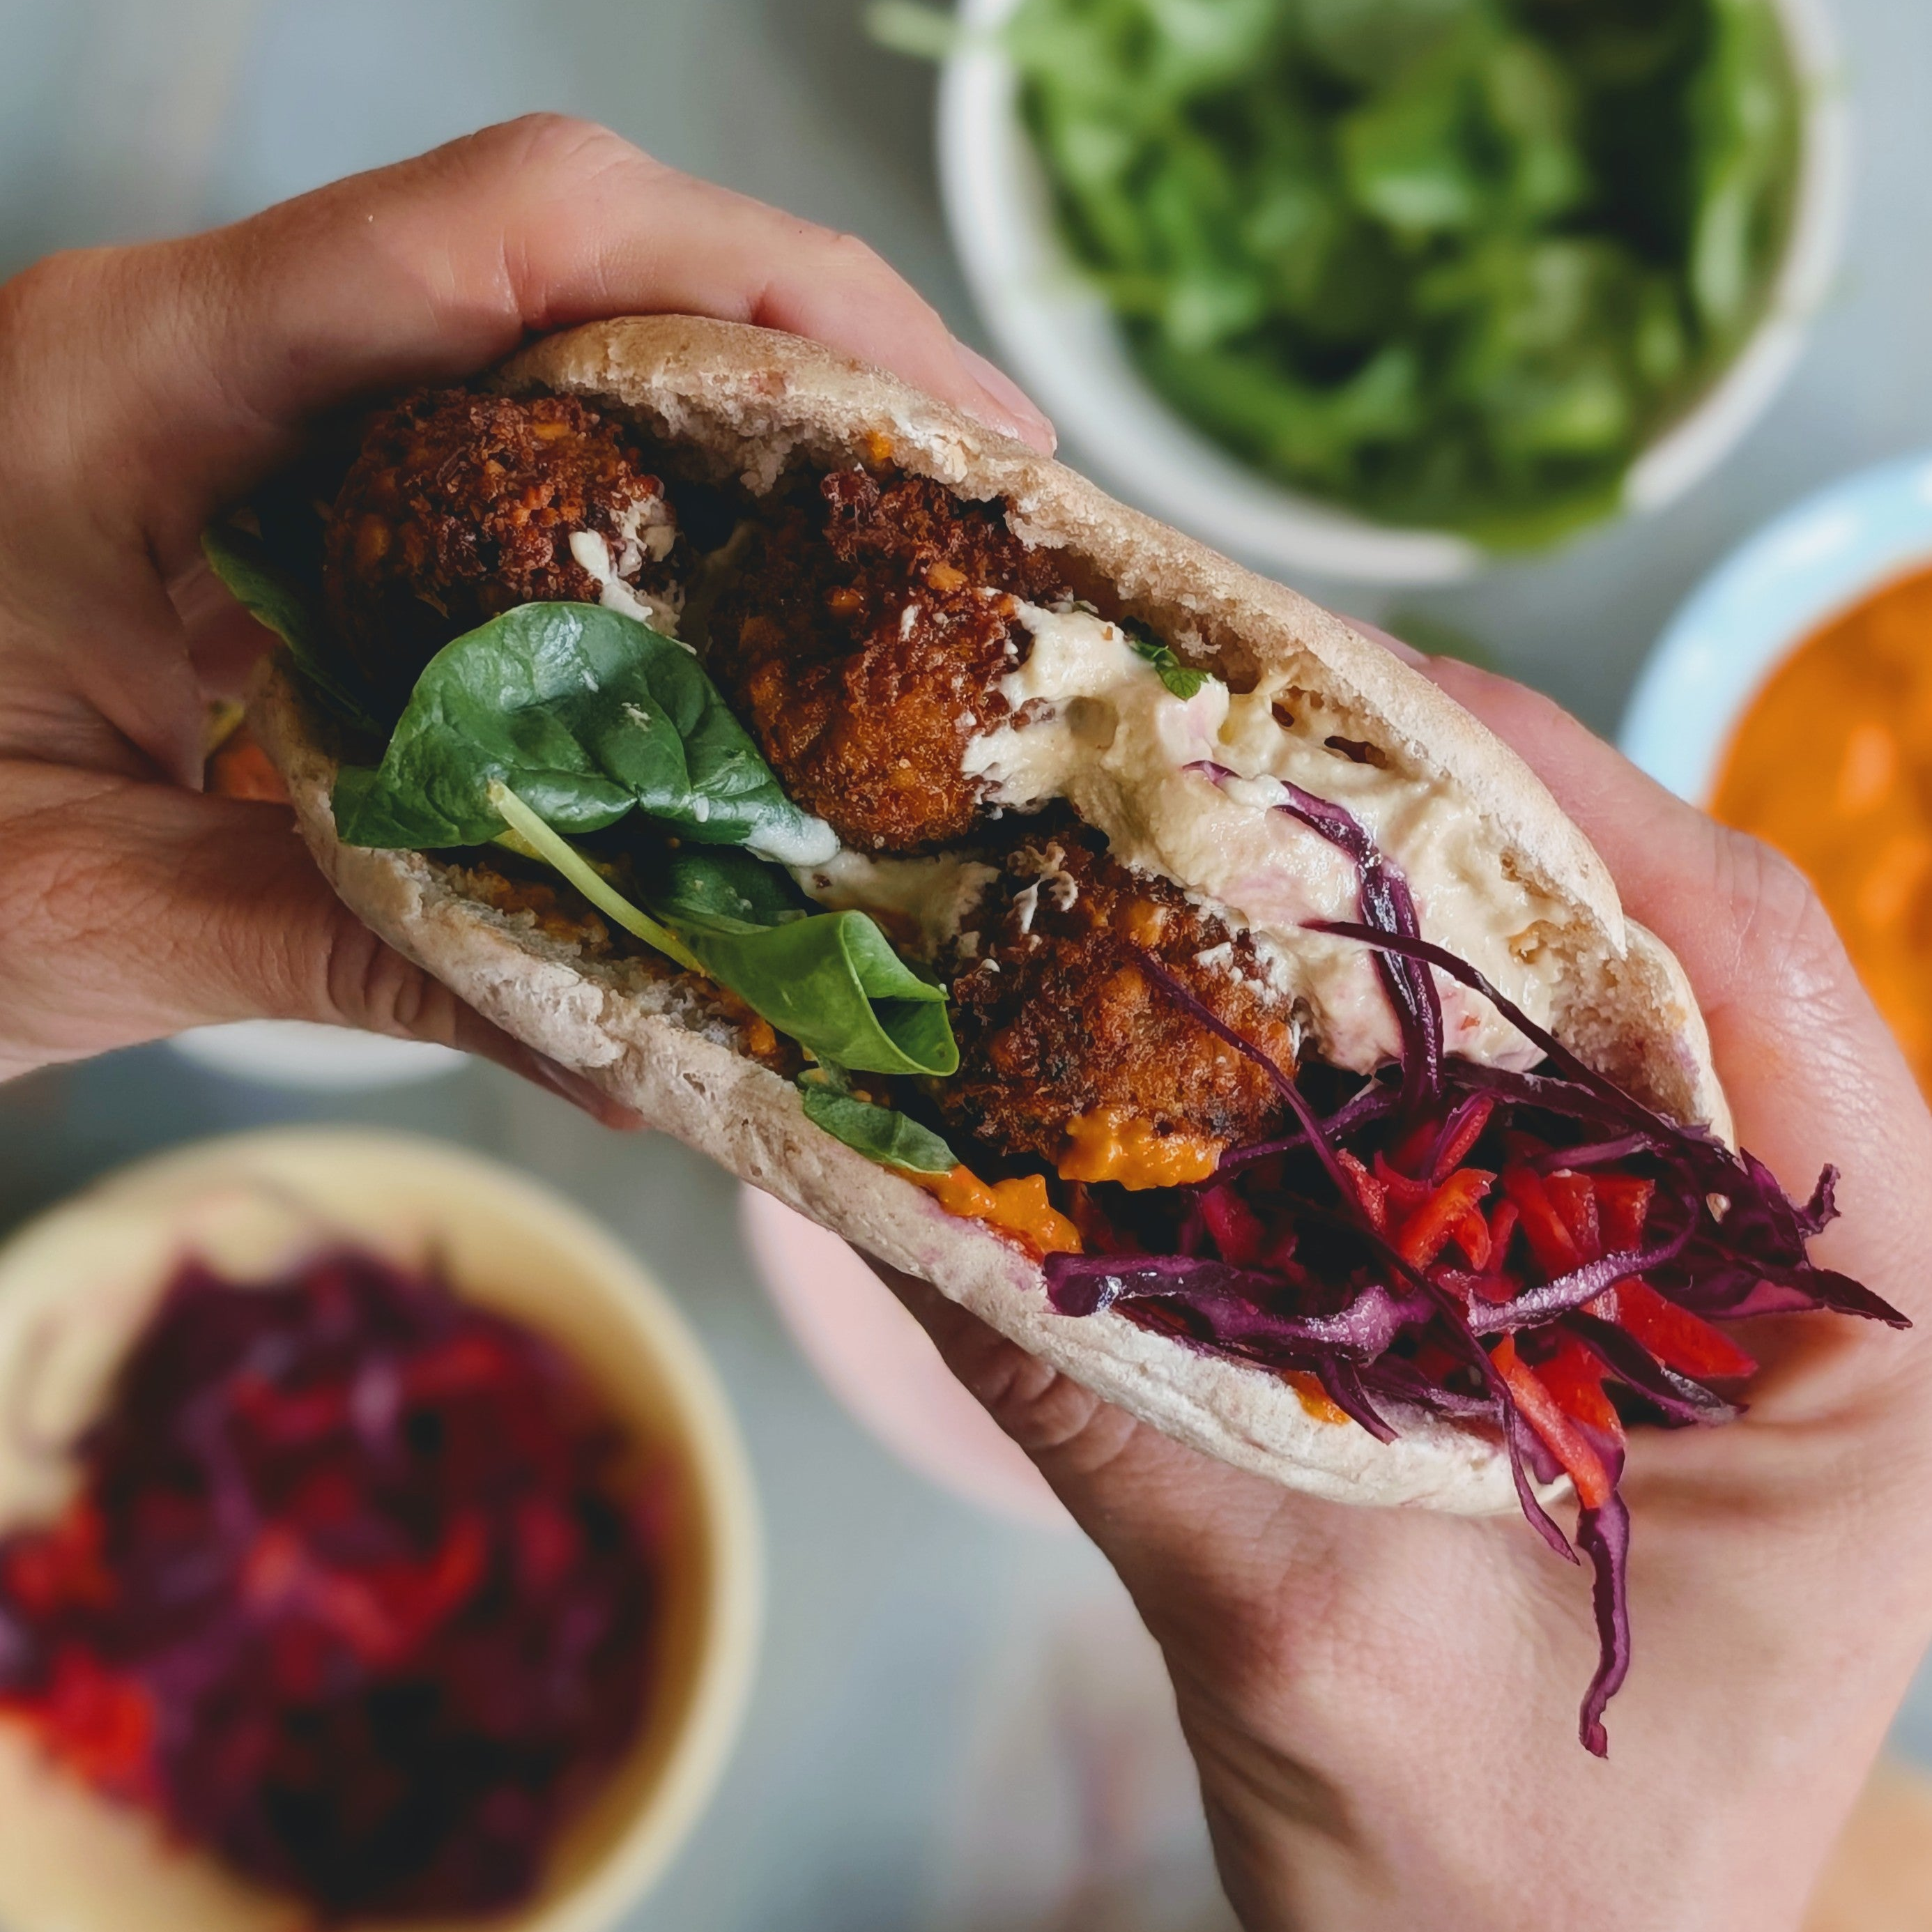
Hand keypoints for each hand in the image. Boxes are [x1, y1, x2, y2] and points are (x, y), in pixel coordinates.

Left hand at [0, 114, 1052, 1107]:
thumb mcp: (70, 918)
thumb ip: (355, 949)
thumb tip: (646, 1055)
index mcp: (139, 378)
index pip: (507, 227)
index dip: (763, 284)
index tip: (942, 421)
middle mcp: (214, 348)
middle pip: (577, 252)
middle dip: (817, 352)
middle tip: (986, 499)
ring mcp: (249, 409)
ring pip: (557, 343)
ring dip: (752, 433)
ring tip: (912, 554)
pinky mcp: (271, 491)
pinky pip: (500, 452)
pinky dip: (649, 520)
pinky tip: (742, 615)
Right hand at [875, 656, 1931, 1931]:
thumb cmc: (1504, 1894)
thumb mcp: (1300, 1638)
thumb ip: (1109, 1408)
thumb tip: (892, 1179)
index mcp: (1876, 1329)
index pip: (1750, 962)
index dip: (1560, 795)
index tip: (1363, 694)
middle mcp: (1809, 1265)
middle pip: (1650, 951)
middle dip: (1453, 821)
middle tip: (1243, 725)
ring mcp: (1697, 1277)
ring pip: (1566, 1013)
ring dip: (1397, 915)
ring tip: (1220, 817)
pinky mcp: (1593, 1302)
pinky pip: (1489, 1111)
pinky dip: (1363, 1036)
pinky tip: (1233, 995)